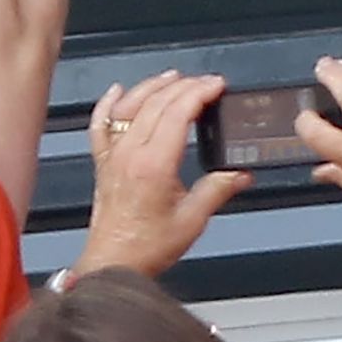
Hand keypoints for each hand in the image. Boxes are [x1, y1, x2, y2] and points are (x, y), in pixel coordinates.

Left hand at [71, 73, 248, 279]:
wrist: (113, 264)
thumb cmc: (146, 248)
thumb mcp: (193, 220)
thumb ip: (218, 190)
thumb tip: (240, 174)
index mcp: (154, 164)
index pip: (178, 112)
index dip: (200, 92)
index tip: (217, 86)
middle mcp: (130, 154)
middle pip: (156, 103)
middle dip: (184, 86)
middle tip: (206, 83)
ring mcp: (113, 156)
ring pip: (130, 107)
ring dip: (152, 87)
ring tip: (173, 77)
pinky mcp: (103, 164)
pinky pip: (100, 125)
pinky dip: (108, 105)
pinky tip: (116, 92)